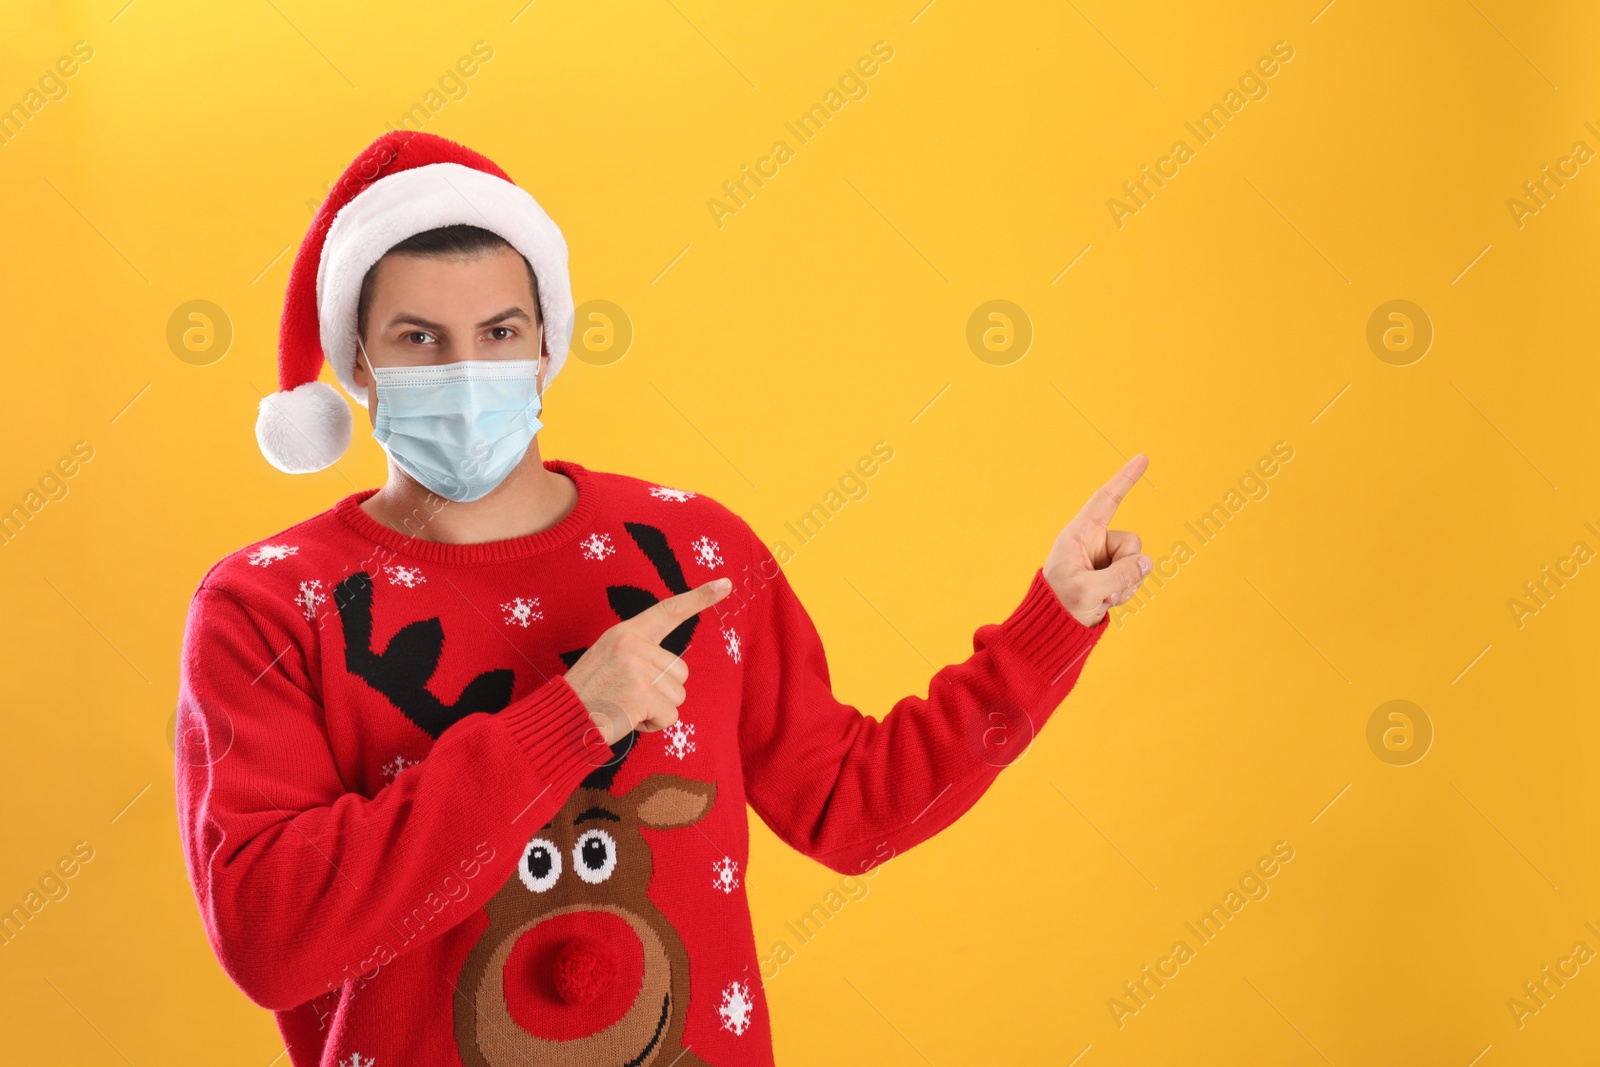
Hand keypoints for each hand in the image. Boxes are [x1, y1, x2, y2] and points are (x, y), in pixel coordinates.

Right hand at [564, 577, 732, 744]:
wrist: (560, 721)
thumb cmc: (588, 695)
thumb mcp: (609, 659)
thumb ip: (639, 654)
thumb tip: (672, 669)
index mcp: (626, 632)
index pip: (669, 610)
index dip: (700, 597)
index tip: (725, 583)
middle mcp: (633, 644)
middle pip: (680, 671)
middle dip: (662, 691)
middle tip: (628, 697)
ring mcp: (638, 668)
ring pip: (678, 695)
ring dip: (658, 710)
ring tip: (626, 707)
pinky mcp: (641, 694)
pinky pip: (671, 716)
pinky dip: (655, 725)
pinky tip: (629, 720)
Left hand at [1043, 454, 1151, 626]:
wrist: (1054, 628)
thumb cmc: (1060, 605)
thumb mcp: (1088, 590)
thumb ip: (1120, 575)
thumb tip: (1147, 562)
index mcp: (1079, 535)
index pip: (1106, 500)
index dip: (1124, 479)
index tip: (1143, 457)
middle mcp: (1094, 542)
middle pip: (1132, 543)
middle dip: (1126, 569)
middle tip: (1103, 589)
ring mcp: (1104, 559)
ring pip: (1137, 562)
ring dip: (1125, 585)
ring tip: (1101, 598)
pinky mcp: (1111, 574)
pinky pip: (1135, 576)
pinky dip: (1125, 592)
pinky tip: (1106, 601)